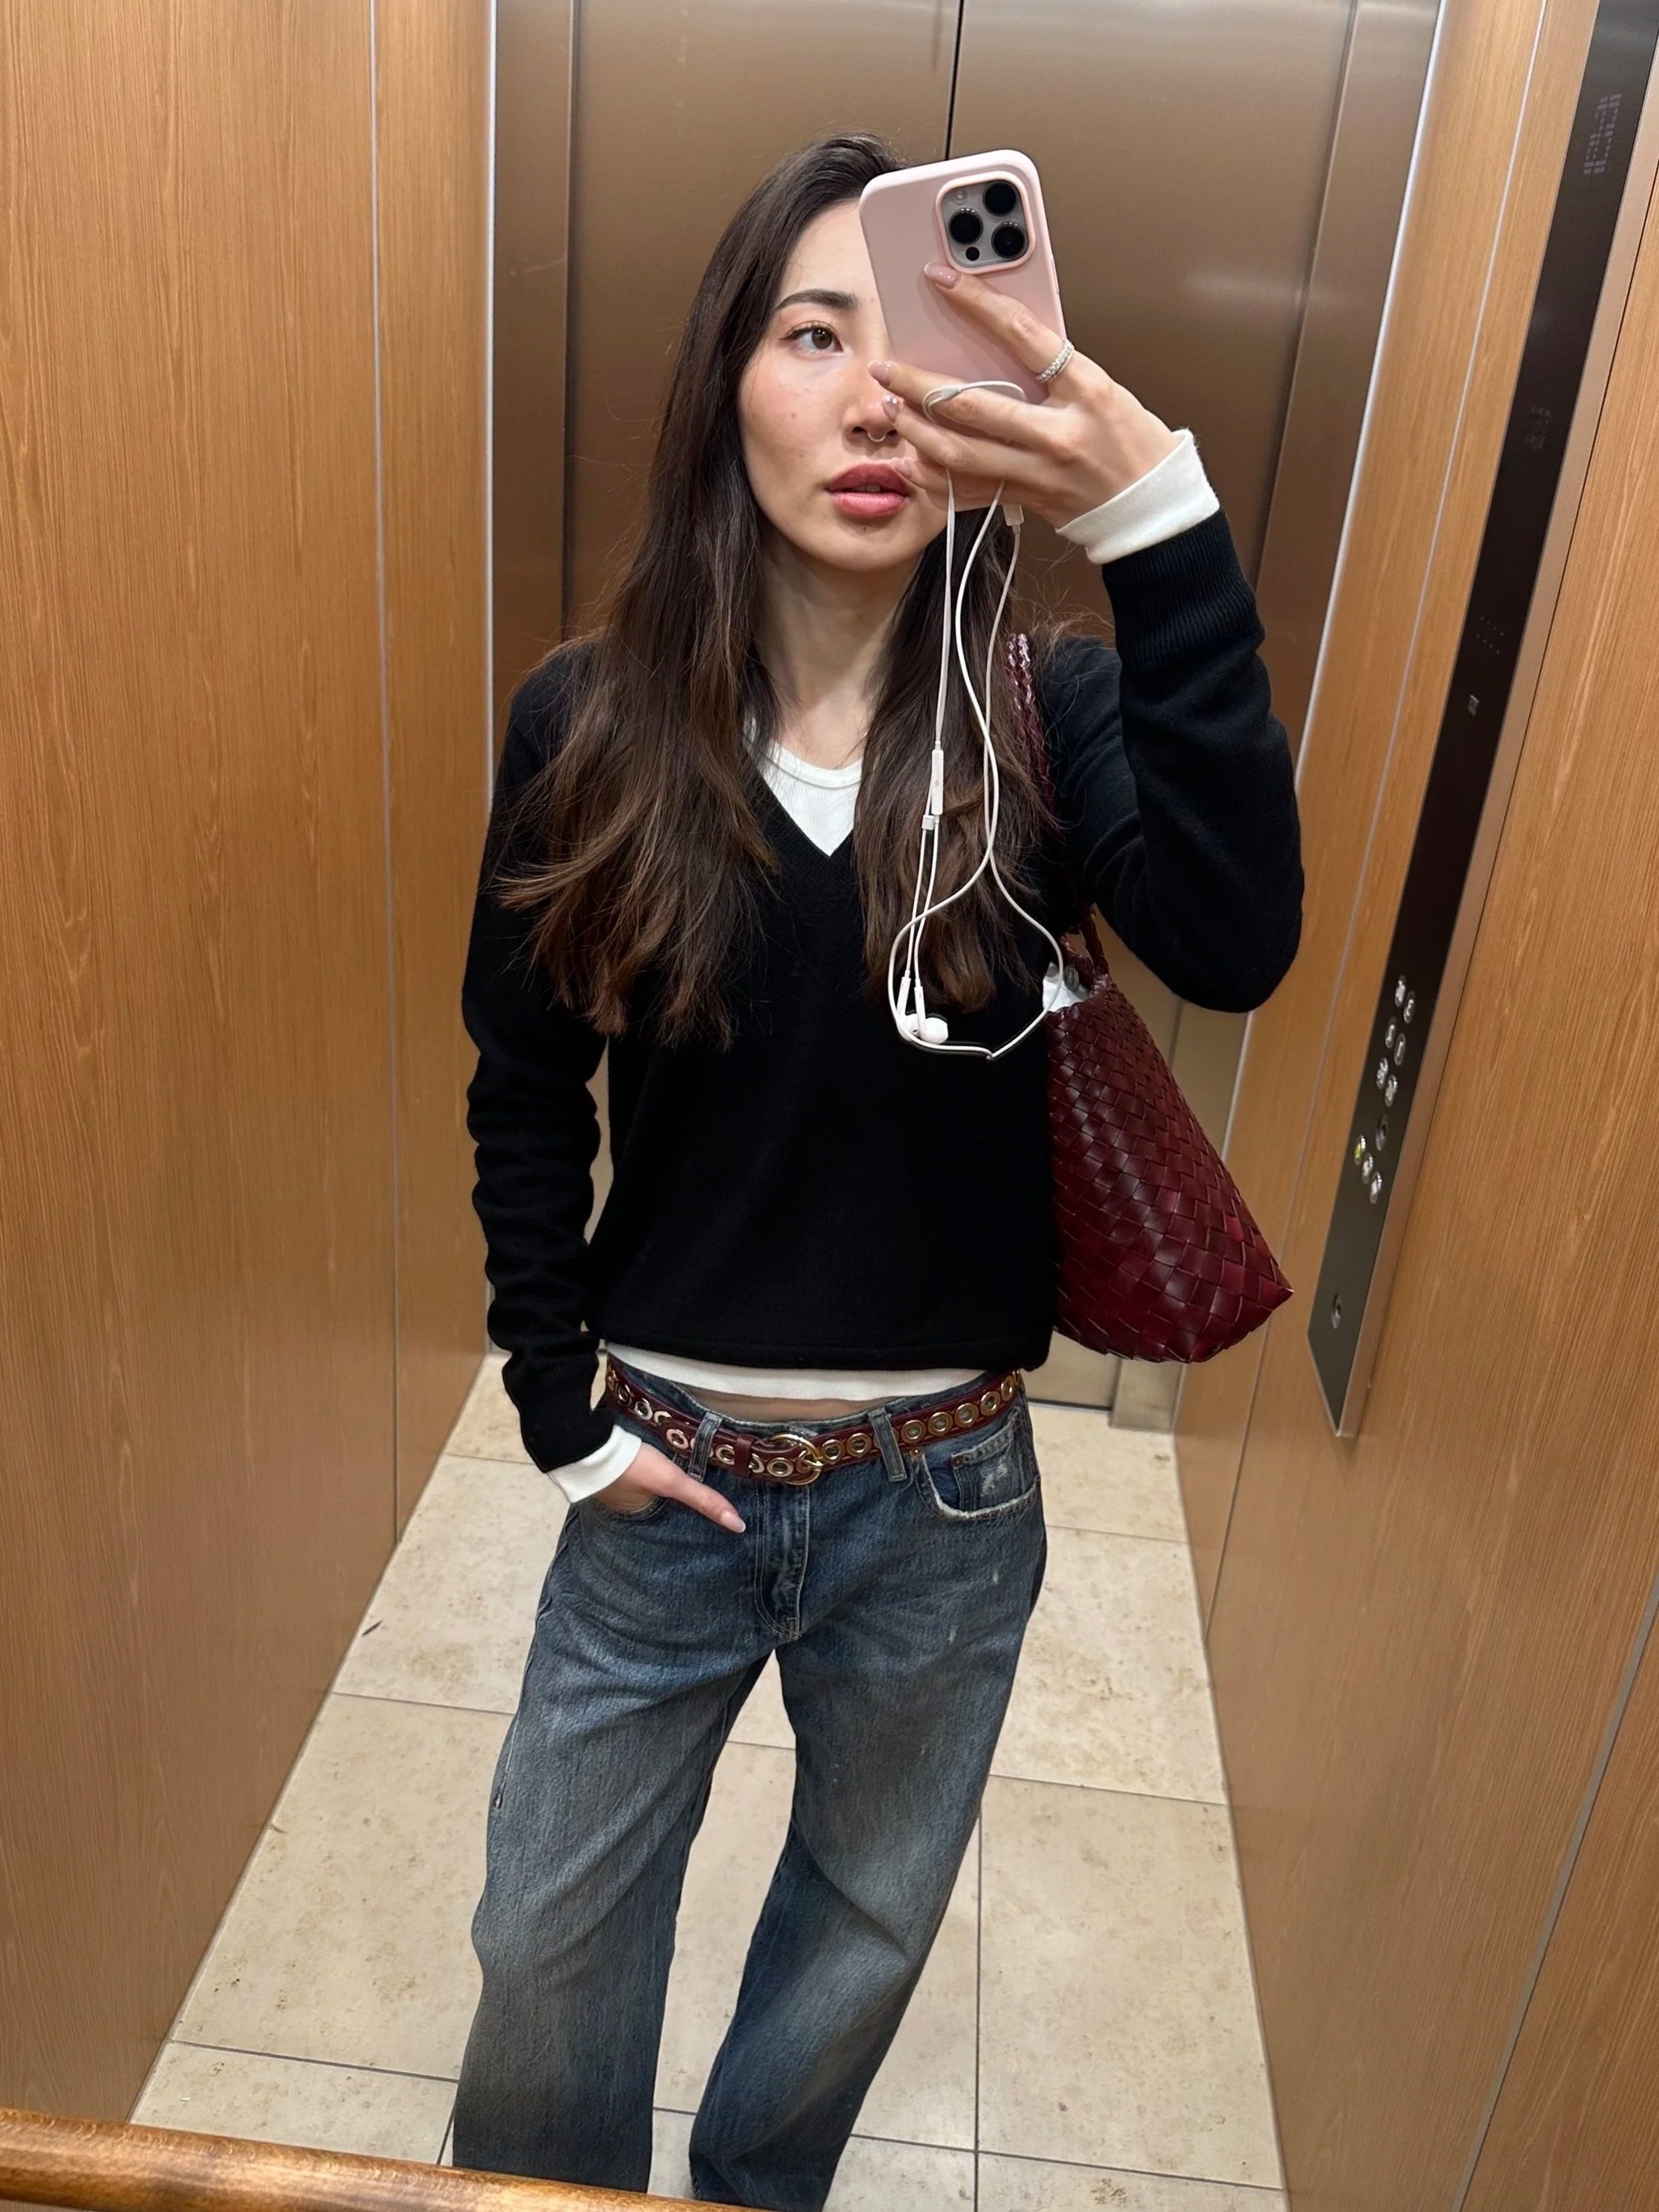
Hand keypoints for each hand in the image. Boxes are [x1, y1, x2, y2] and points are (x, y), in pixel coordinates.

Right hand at [593, 1438, 746, 1531]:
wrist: (590, 1443)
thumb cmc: (633, 1467)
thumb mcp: (673, 1483)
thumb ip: (704, 1500)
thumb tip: (739, 1526)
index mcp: (637, 1518)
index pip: (668, 1523)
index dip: (683, 1519)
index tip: (703, 1519)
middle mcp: (623, 1509)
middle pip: (655, 1507)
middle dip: (670, 1505)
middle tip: (695, 1499)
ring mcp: (612, 1490)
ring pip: (642, 1491)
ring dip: (654, 1488)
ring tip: (677, 1482)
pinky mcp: (607, 1470)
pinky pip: (630, 1476)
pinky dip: (641, 1474)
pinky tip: (650, 1467)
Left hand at [868, 263, 1179, 527]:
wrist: (1148, 506)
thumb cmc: (1129, 441)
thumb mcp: (1101, 388)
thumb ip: (1052, 367)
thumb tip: (995, 338)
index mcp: (1085, 391)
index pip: (1023, 335)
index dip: (977, 304)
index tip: (942, 280)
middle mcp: (1056, 434)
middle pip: (972, 403)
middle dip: (918, 383)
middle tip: (886, 366)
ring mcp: (1036, 472)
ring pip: (959, 451)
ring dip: (915, 428)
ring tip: (891, 408)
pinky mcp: (1023, 498)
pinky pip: (965, 489)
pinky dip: (931, 474)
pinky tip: (909, 457)